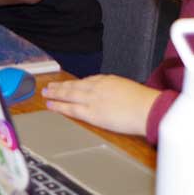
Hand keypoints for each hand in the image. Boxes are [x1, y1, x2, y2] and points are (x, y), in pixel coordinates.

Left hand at [42, 75, 161, 135]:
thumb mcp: (128, 88)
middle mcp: (96, 87)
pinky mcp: (91, 113)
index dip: (75, 83)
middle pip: (73, 86)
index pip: (87, 81)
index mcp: (107, 81)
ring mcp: (92, 100)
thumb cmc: (144, 101)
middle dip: (60, 86)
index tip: (69, 84)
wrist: (147, 108)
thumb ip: (117, 90)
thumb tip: (115, 96)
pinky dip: (59, 106)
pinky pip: (71, 109)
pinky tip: (51, 106)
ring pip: (68, 95)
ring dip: (55, 94)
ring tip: (45, 94)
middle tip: (49, 86)